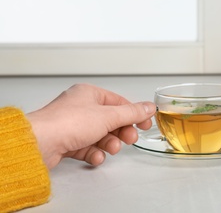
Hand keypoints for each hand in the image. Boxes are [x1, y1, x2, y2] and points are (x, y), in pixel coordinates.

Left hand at [27, 83, 155, 168]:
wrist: (40, 144)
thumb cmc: (68, 122)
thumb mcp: (108, 116)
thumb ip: (132, 113)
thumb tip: (149, 107)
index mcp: (89, 94)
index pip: (118, 102)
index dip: (134, 113)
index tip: (145, 124)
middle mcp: (80, 107)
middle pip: (110, 120)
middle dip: (121, 131)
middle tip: (129, 138)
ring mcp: (73, 125)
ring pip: (100, 135)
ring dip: (109, 143)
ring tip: (111, 148)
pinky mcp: (67, 142)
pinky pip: (87, 147)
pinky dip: (94, 153)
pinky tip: (96, 156)